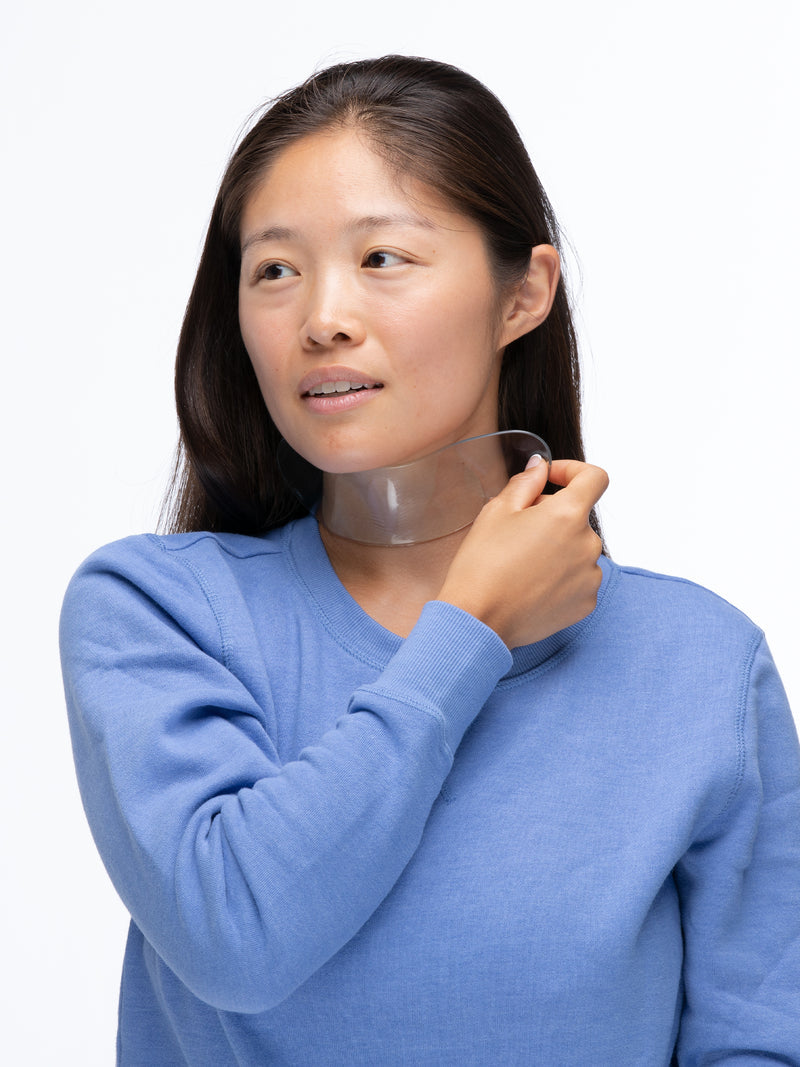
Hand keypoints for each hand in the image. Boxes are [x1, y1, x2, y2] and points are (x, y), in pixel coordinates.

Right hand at [436, 457, 608, 648]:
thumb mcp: (497, 512)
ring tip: (522, 564)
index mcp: (568, 515)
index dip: (573, 471)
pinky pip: (579, 578)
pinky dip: (560, 576)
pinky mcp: (586, 602)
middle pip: (579, 517)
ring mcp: (590, 576)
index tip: (552, 480)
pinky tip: (531, 585)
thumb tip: (540, 466)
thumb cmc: (482, 565)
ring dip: (557, 547)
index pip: (594, 478)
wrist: (478, 620)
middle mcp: (588, 544)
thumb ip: (526, 483)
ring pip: (578, 548)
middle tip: (517, 530)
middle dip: (553, 515)